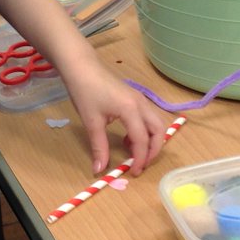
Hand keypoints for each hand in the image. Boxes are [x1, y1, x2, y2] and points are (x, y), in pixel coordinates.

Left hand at [63, 60, 169, 175]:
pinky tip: (128, 138)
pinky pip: (148, 118)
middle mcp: (141, 104)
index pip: (142, 140)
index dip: (140, 159)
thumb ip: (99, 147)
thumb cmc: (85, 92)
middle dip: (153, 150)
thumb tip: (99, 170)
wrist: (81, 67)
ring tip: (134, 152)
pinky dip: (144, 131)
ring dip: (150, 140)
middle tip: (141, 164)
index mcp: (131, 110)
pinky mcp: (135, 97)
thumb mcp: (92, 122)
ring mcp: (140, 99)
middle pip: (158, 131)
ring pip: (156, 123)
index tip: (133, 173)